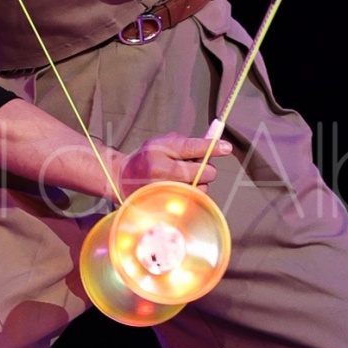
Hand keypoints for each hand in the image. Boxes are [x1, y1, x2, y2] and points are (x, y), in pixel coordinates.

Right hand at [116, 132, 231, 195]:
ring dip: (201, 183)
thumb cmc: (146, 159)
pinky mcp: (166, 204)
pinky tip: (183, 189)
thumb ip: (185, 144)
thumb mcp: (161, 143)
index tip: (226, 147)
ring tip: (185, 179)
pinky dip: (194, 194)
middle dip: (207, 168)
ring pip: (201, 187)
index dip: (211, 147)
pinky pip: (193, 200)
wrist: (121, 179)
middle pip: (202, 171)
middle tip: (199, 166)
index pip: (191, 147)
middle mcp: (160, 170)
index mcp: (159, 150)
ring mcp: (164, 190)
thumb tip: (212, 147)